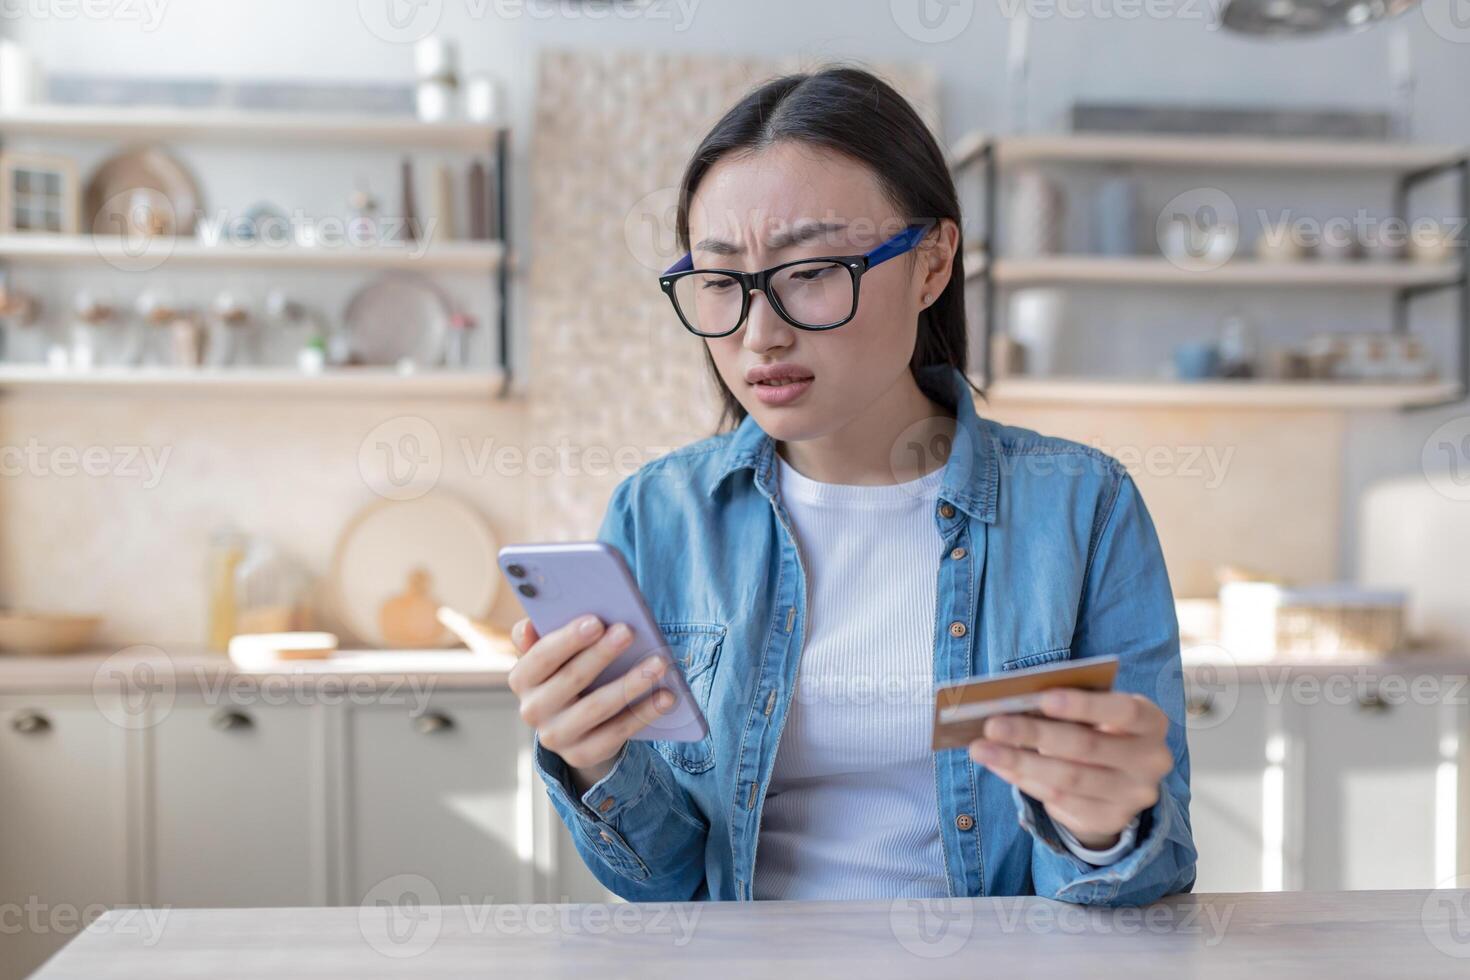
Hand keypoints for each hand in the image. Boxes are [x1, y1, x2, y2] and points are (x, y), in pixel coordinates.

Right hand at [509, 615, 675, 789]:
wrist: (575, 727)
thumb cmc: (568, 674)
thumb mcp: (554, 656)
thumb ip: (545, 635)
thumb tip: (529, 624)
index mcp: (522, 679)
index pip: (541, 657)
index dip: (568, 639)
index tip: (597, 621)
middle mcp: (533, 710)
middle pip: (571, 679)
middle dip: (602, 653)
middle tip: (629, 632)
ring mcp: (556, 736)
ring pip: (597, 708)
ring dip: (631, 683)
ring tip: (658, 664)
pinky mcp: (581, 755)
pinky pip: (616, 733)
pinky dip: (644, 714)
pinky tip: (666, 696)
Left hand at [967, 689, 1172, 849]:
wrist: (1120, 776)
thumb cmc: (1099, 726)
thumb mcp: (1096, 710)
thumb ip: (1067, 705)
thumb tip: (1014, 704)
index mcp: (1151, 722)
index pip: (1123, 711)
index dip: (1084, 706)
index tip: (1042, 699)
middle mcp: (1151, 761)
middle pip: (1087, 747)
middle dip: (1034, 735)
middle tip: (992, 725)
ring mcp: (1133, 796)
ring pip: (1068, 780)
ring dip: (1019, 763)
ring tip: (982, 749)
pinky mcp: (1110, 820)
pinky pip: (1060, 802)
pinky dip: (1025, 782)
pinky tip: (1001, 767)